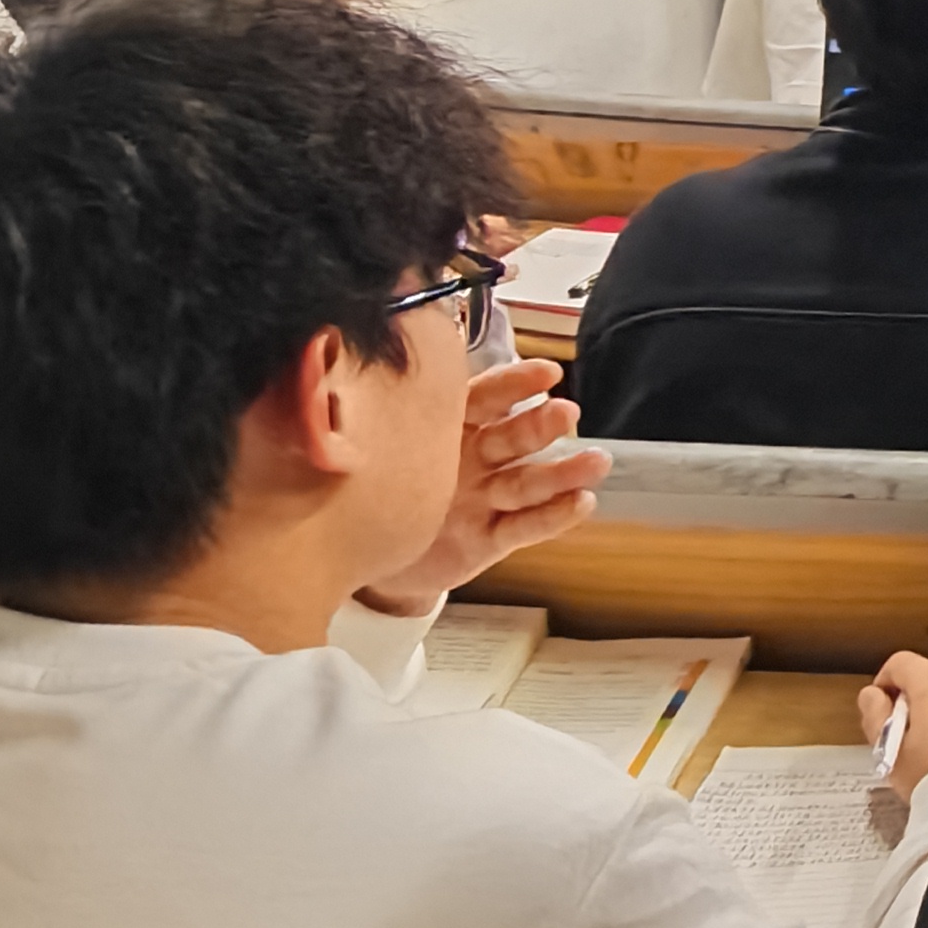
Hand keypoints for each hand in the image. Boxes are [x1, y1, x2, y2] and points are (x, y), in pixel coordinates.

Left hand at [357, 361, 607, 615]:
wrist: (360, 556)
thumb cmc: (368, 490)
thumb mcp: (361, 447)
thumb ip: (361, 414)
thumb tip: (332, 370)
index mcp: (441, 429)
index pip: (480, 399)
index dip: (514, 385)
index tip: (546, 373)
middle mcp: (470, 460)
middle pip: (511, 439)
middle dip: (541, 426)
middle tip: (567, 414)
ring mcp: (484, 499)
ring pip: (527, 482)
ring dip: (563, 472)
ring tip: (595, 463)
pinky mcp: (490, 538)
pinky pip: (524, 526)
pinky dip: (554, 516)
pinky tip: (582, 503)